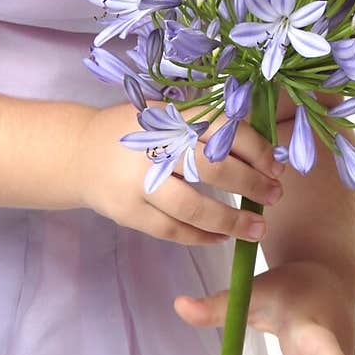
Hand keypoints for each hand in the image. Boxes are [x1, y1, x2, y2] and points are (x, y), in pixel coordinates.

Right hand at [75, 100, 285, 246]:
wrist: (79, 154)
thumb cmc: (136, 134)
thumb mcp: (165, 117)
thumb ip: (204, 128)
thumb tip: (263, 152)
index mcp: (169, 118)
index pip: (221, 130)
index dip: (255, 149)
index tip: (276, 166)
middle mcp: (154, 148)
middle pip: (212, 168)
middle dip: (251, 184)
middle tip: (275, 197)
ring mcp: (138, 183)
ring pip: (193, 207)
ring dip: (232, 220)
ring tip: (257, 229)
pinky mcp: (128, 212)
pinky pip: (173, 230)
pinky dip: (201, 236)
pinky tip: (222, 238)